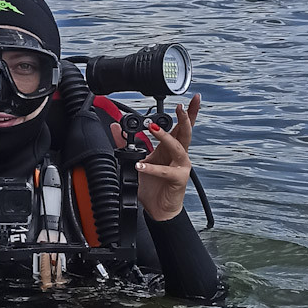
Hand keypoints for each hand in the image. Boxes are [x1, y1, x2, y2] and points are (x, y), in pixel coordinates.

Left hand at [110, 94, 199, 221]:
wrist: (158, 208)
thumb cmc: (153, 184)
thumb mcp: (138, 159)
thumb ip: (127, 143)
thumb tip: (115, 127)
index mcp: (171, 148)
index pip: (181, 126)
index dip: (188, 112)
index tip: (191, 98)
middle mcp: (179, 155)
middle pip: (186, 132)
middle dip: (185, 118)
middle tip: (179, 107)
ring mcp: (181, 167)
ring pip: (178, 147)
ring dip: (165, 137)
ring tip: (153, 128)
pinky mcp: (177, 179)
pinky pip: (165, 171)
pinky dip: (152, 167)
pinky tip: (141, 165)